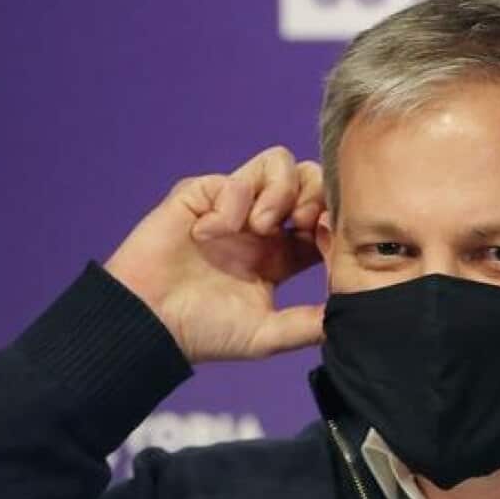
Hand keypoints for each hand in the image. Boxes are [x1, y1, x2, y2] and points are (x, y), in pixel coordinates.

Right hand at [104, 146, 325, 363]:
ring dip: (278, 191)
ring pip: (278, 163)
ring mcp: (232, 207)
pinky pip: (232, 178)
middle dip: (315, 194)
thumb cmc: (202, 333)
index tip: (328, 242)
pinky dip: (229, 205)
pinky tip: (209, 236)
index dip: (334, 221)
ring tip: (260, 227)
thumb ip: (308, 324)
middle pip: (310, 179)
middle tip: (302, 224)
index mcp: (282, 254)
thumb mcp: (266, 335)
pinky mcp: (200, 195)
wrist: (148, 325)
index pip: (325, 218)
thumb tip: (351, 319)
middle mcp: (261, 225)